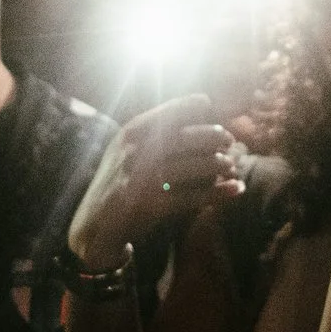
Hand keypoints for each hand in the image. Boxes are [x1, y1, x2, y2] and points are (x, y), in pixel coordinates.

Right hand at [66, 94, 242, 267]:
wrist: (94, 225)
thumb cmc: (118, 183)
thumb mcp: (124, 150)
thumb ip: (150, 132)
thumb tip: (190, 113)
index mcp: (130, 133)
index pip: (169, 111)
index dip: (194, 106)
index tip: (211, 107)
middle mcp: (136, 151)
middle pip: (187, 137)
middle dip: (214, 136)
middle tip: (230, 140)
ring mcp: (144, 178)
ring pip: (194, 166)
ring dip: (220, 164)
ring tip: (231, 165)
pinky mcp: (152, 204)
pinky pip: (195, 196)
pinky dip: (220, 193)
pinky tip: (236, 189)